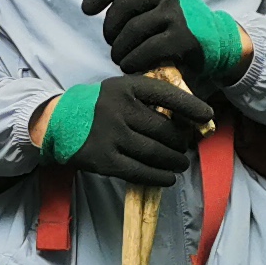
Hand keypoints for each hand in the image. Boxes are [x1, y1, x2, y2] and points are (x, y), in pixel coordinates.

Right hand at [39, 73, 213, 186]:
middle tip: (186, 147)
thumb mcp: (120, 90)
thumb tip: (186, 119)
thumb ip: (147, 98)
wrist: (58, 122)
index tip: (207, 116)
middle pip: (165, 129)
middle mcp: (120, 109)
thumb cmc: (98, 106)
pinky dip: (159, 176)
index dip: (191, 106)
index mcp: (126, 87)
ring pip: (156, 152)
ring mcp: (112, 135)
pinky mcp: (105, 160)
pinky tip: (167, 177)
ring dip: (175, 161)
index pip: (166, 94)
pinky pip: (140, 172)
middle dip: (181, 141)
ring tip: (180, 163)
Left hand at [82, 0, 247, 84]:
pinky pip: (145, 50)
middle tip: (112, 43)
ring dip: (119, 50)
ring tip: (120, 58)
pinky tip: (130, 65)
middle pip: (121, 7)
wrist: (216, 40)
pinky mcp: (182, 37)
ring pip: (131, 31)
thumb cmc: (177, 17)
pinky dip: (132, 61)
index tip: (86, 9)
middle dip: (110, 30)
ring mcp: (176, 12)